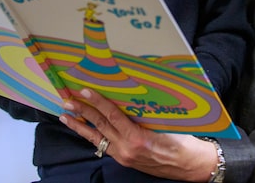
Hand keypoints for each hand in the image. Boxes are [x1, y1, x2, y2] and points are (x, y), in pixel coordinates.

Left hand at [59, 88, 216, 182]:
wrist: (189, 164)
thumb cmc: (181, 141)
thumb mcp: (164, 122)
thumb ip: (144, 111)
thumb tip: (129, 93)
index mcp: (137, 138)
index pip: (112, 116)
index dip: (97, 102)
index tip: (85, 91)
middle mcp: (126, 149)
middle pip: (100, 126)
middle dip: (82, 112)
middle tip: (68, 100)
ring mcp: (123, 156)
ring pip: (96, 138)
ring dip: (80, 126)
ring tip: (65, 116)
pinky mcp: (123, 160)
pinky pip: (103, 145)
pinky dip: (91, 136)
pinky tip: (83, 129)